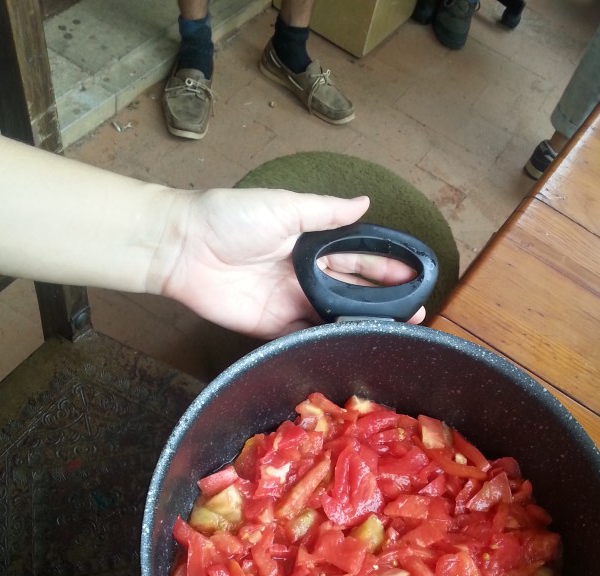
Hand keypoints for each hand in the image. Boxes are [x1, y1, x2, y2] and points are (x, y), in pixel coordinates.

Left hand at [156, 189, 426, 337]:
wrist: (183, 247)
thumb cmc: (230, 217)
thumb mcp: (285, 206)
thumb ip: (326, 212)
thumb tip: (365, 203)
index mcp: (310, 243)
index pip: (357, 258)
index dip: (386, 268)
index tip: (415, 277)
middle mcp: (304, 274)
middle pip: (352, 292)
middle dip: (384, 302)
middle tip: (416, 311)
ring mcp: (289, 302)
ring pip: (333, 317)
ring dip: (361, 325)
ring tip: (395, 332)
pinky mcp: (271, 327)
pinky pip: (304, 337)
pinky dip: (326, 342)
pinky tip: (352, 347)